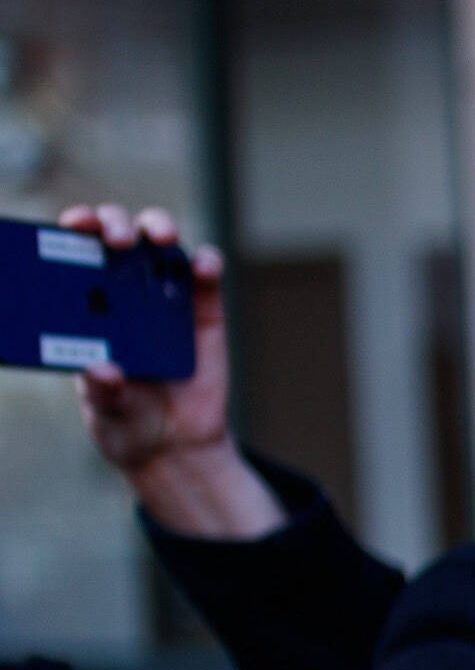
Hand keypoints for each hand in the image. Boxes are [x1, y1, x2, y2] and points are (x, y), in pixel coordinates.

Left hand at [61, 202, 280, 540]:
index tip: (75, 226)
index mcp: (84, 306)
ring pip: (159, 242)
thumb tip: (103, 368)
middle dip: (114, 223)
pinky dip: (206, 262)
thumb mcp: (103, 411)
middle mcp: (122, 291)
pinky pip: (205, 273)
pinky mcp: (203, 310)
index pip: (73, 253)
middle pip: (115, 234)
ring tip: (161, 240)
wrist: (178, 445)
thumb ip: (100, 390)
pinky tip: (202, 268)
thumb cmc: (127, 421)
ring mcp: (164, 296)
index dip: (75, 229)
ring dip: (159, 227)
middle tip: (117, 242)